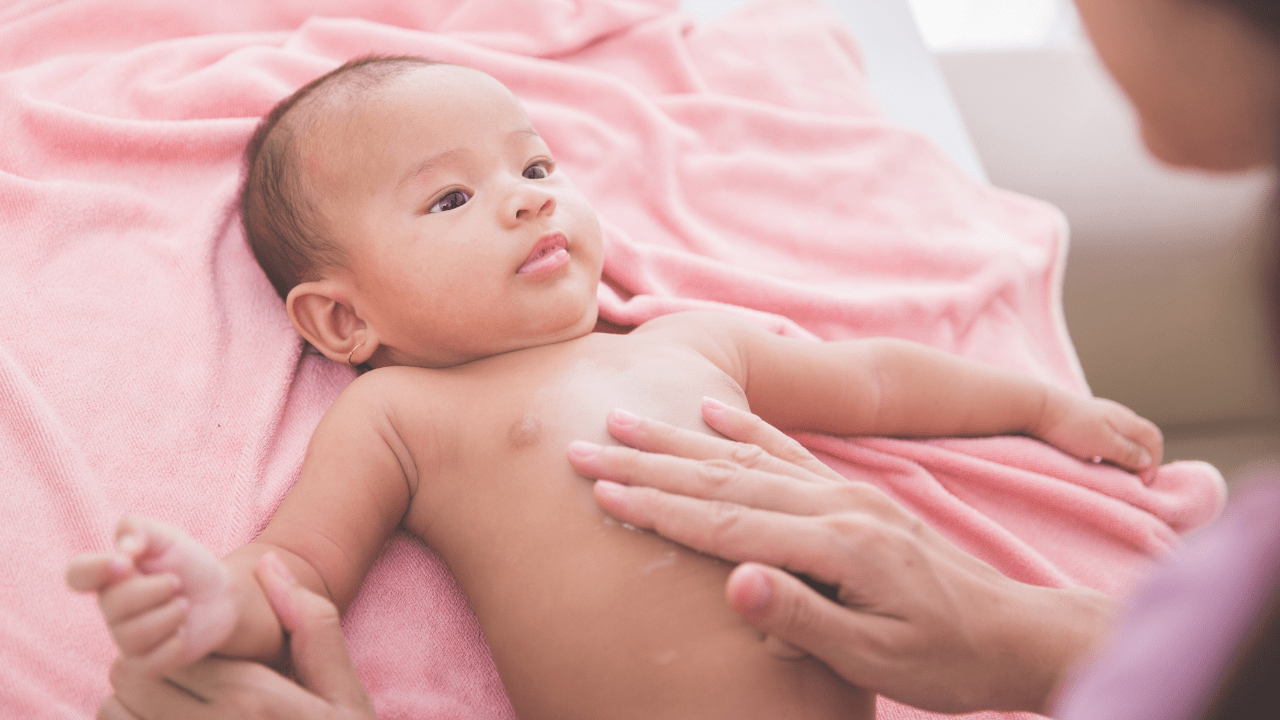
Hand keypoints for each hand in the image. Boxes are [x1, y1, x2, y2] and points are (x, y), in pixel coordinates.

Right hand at [66, 515, 237, 675]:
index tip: (126, 563)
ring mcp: (125, 637)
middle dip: (156, 589)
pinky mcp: (144, 662)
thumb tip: (123, 547)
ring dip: (170, 615)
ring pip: (133, 635)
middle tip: (178, 583)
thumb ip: (139, 529)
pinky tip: (183, 632)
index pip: (77, 574)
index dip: (94, 569)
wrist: (222, 596)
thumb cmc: (188, 565)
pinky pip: (148, 663)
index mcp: (110, 575)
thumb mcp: (168, 537)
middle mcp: (111, 608)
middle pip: (113, 605)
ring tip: (184, 605)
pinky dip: (174, 645)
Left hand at [96, 552, 375, 719]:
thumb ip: (311, 625)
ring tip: (169, 705)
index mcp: (251, 700)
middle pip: (131, 677)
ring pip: (114, 712)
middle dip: (147, 667)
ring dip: (132, 704)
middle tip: (178, 675)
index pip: (173, 646)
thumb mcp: (343, 690)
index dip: (175, 638)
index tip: (193, 644)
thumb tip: (270, 565)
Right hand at [567, 398, 1115, 714]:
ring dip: (680, 440)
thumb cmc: (945, 659)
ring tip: (627, 420)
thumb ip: (804, 616)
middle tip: (585, 445)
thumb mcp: (876, 657)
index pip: (724, 521)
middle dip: (648, 462)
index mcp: (834, 545)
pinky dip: (746, 430)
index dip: (657, 506)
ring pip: (745, 458)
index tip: (599, 490)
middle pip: (722, 477)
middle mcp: (835, 505)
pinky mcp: (856, 495)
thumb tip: (735, 581)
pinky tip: (712, 414)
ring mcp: (846, 494)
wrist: (1018, 634)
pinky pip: (789, 451)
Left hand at [1035, 393, 1163, 481]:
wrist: (1036, 408)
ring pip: (1124, 439)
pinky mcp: (1086, 422)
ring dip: (1125, 458)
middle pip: (1141, 439)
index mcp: (1126, 420)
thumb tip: (1147, 461)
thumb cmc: (1070, 428)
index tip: (1140, 482)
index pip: (1153, 439)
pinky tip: (1097, 461)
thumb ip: (1127, 452)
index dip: (1153, 462)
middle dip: (1141, 461)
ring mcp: (1101, 417)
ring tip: (1115, 474)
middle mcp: (1117, 415)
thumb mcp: (1102, 444)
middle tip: (1130, 481)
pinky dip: (1110, 452)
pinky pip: (1107, 438)